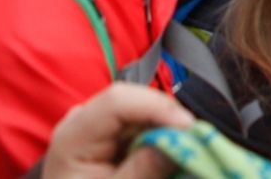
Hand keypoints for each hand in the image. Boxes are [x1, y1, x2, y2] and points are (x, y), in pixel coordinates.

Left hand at [41, 84, 193, 178]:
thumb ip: (144, 170)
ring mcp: (94, 123)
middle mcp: (81, 118)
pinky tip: (169, 147)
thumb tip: (182, 142)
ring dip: (165, 124)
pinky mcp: (106, 132)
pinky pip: (138, 122)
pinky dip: (158, 132)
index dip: (156, 106)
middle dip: (166, 115)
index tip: (189, 126)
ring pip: (140, 108)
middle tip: (197, 138)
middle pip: (132, 100)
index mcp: (74, 135)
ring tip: (186, 145)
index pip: (116, 101)